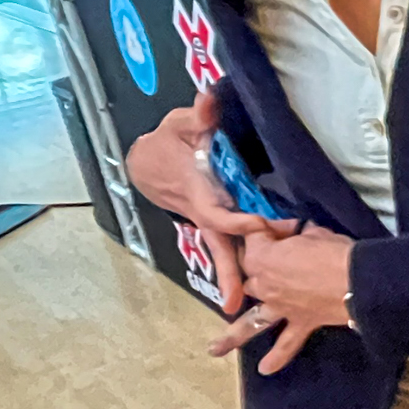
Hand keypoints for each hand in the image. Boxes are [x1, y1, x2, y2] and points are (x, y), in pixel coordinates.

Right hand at [125, 90, 291, 312]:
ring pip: (222, 250)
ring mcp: (208, 220)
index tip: (261, 225)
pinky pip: (226, 245)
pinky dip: (235, 265)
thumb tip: (208, 99)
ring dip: (231, 277)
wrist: (147, 158)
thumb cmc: (169, 140)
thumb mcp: (181, 122)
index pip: (218, 212)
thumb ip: (199, 114)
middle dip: (228, 272)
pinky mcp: (213, 223)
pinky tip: (247, 291)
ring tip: (240, 309)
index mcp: (199, 191)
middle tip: (238, 302)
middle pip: (219, 245)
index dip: (237, 220)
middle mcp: (204, 211)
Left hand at [223, 223, 354, 373]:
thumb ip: (297, 235)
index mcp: (262, 257)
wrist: (357, 280)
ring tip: (215, 349)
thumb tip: (298, 236)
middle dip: (254, 272)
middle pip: (247, 279)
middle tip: (276, 264)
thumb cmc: (335, 251)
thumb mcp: (314, 232)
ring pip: (251, 321)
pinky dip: (276, 358)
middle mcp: (263, 285)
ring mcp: (279, 307)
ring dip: (233, 335)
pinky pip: (286, 344)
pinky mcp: (300, 324)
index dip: (268, 232)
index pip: (253, 239)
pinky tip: (264, 369)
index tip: (287, 229)